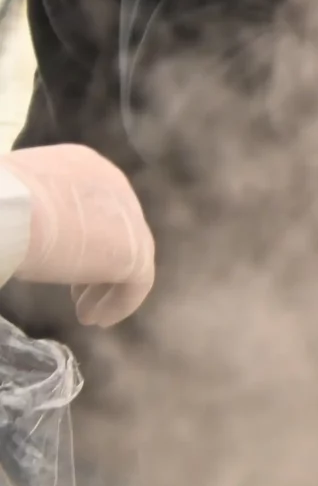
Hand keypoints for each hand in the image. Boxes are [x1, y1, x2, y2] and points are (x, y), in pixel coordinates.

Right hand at [6, 145, 155, 325]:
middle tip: (77, 294)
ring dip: (107, 287)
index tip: (63, 264)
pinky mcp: (133, 251)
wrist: (4, 211)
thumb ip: (26, 211)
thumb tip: (14, 232)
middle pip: (114, 229)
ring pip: (127, 255)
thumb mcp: (10, 202)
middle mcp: (111, 183)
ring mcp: (128, 216)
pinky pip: (136, 282)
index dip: (82, 237)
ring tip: (86, 314)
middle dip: (97, 263)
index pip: (92, 204)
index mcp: (81, 165)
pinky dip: (120, 302)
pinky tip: (97, 320)